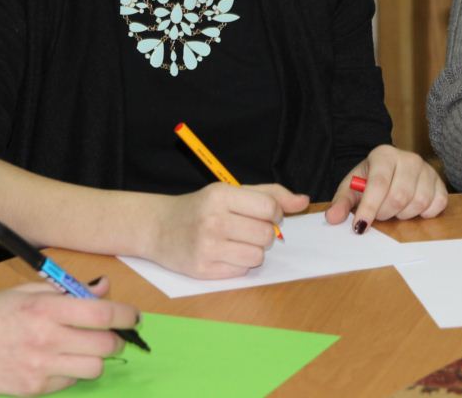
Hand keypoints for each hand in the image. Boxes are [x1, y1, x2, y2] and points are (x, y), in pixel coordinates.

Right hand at [0, 279, 138, 394]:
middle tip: (112, 335)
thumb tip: (102, 288)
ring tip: (83, 349)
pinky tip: (57, 362)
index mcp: (45, 309)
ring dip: (96, 358)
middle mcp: (46, 339)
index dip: (126, 315)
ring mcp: (40, 367)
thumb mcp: (25, 294)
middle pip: (105, 344)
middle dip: (116, 339)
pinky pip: (70, 383)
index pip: (102, 313)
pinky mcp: (34, 389)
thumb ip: (66, 291)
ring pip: (94, 368)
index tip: (133, 316)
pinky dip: (71, 373)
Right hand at [146, 182, 307, 278]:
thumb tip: (303, 201)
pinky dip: (239, 264)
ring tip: (236, 242)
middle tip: (247, 229)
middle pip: (266, 234)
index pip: (270, 208)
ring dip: (254, 251)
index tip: (265, 214)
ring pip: (258, 256)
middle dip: (264, 233)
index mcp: (221, 195)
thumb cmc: (201, 208)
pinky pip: (242, 271)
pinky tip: (224, 254)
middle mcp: (213, 221)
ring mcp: (207, 247)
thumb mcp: (230, 192)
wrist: (158, 227)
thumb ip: (269, 194)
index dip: (275, 213)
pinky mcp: (203, 270)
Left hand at [326, 145, 447, 230]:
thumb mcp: (352, 187)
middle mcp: (408, 158)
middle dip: (385, 213)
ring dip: (403, 215)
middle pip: (399, 196)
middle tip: (379, 214)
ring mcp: (427, 169)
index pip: (378, 184)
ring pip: (418, 203)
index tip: (360, 226)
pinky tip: (412, 209)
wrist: (391, 169)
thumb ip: (341, 202)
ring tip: (394, 209)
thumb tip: (332, 218)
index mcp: (384, 155)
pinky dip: (424, 213)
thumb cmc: (370, 179)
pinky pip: (436, 205)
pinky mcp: (440, 182)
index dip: (369, 208)